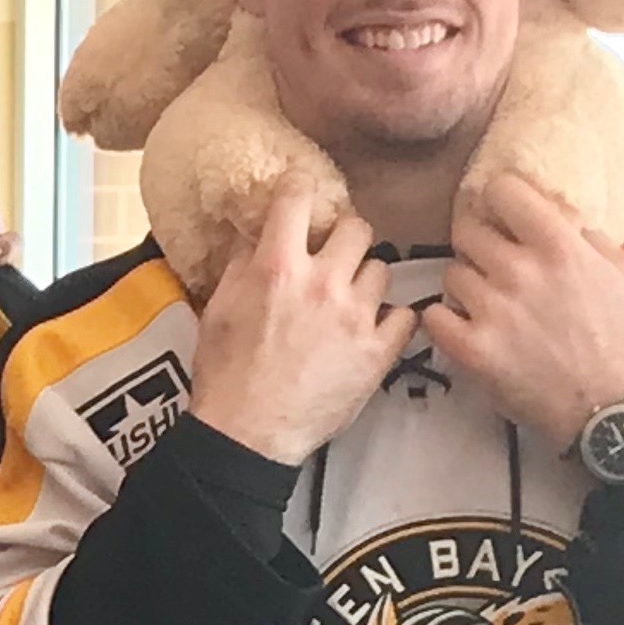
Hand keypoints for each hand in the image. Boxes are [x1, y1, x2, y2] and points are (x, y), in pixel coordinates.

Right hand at [187, 181, 411, 463]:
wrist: (247, 434)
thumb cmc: (224, 374)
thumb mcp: (218, 310)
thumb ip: (243, 266)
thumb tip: (258, 236)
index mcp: (277, 267)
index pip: (298, 197)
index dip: (300, 190)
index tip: (300, 196)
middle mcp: (322, 282)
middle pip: (357, 228)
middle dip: (344, 238)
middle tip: (333, 258)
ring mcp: (356, 316)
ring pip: (382, 269)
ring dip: (365, 280)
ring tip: (350, 301)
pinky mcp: (378, 351)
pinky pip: (405, 315)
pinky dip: (392, 320)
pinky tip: (375, 329)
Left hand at [428, 172, 623, 459]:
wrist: (606, 405)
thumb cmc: (619, 339)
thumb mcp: (621, 274)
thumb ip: (587, 238)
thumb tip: (558, 215)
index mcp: (560, 247)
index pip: (504, 191)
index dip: (499, 199)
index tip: (502, 214)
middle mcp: (521, 271)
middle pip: (467, 230)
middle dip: (477, 242)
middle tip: (489, 260)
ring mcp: (492, 310)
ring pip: (451, 272)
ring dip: (464, 284)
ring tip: (485, 301)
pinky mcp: (471, 348)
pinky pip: (432, 315)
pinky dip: (442, 319)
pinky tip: (461, 325)